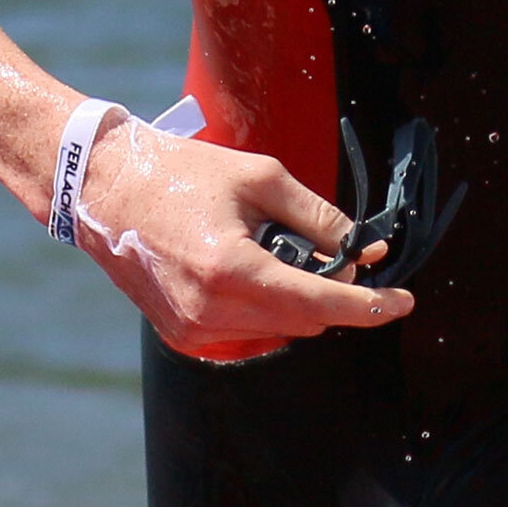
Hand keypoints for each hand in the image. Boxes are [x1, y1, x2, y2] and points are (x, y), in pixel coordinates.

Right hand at [69, 115, 412, 356]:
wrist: (103, 187)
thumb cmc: (182, 172)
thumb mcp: (261, 178)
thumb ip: (320, 217)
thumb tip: (365, 248)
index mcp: (232, 270)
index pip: (320, 303)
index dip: (370, 305)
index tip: (404, 301)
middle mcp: (210, 311)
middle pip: (305, 321)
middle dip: (333, 292)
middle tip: (341, 253)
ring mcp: (191, 329)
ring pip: (277, 331)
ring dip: (297, 301)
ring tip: (282, 252)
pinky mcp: (179, 334)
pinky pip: (244, 332)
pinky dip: (264, 308)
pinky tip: (252, 268)